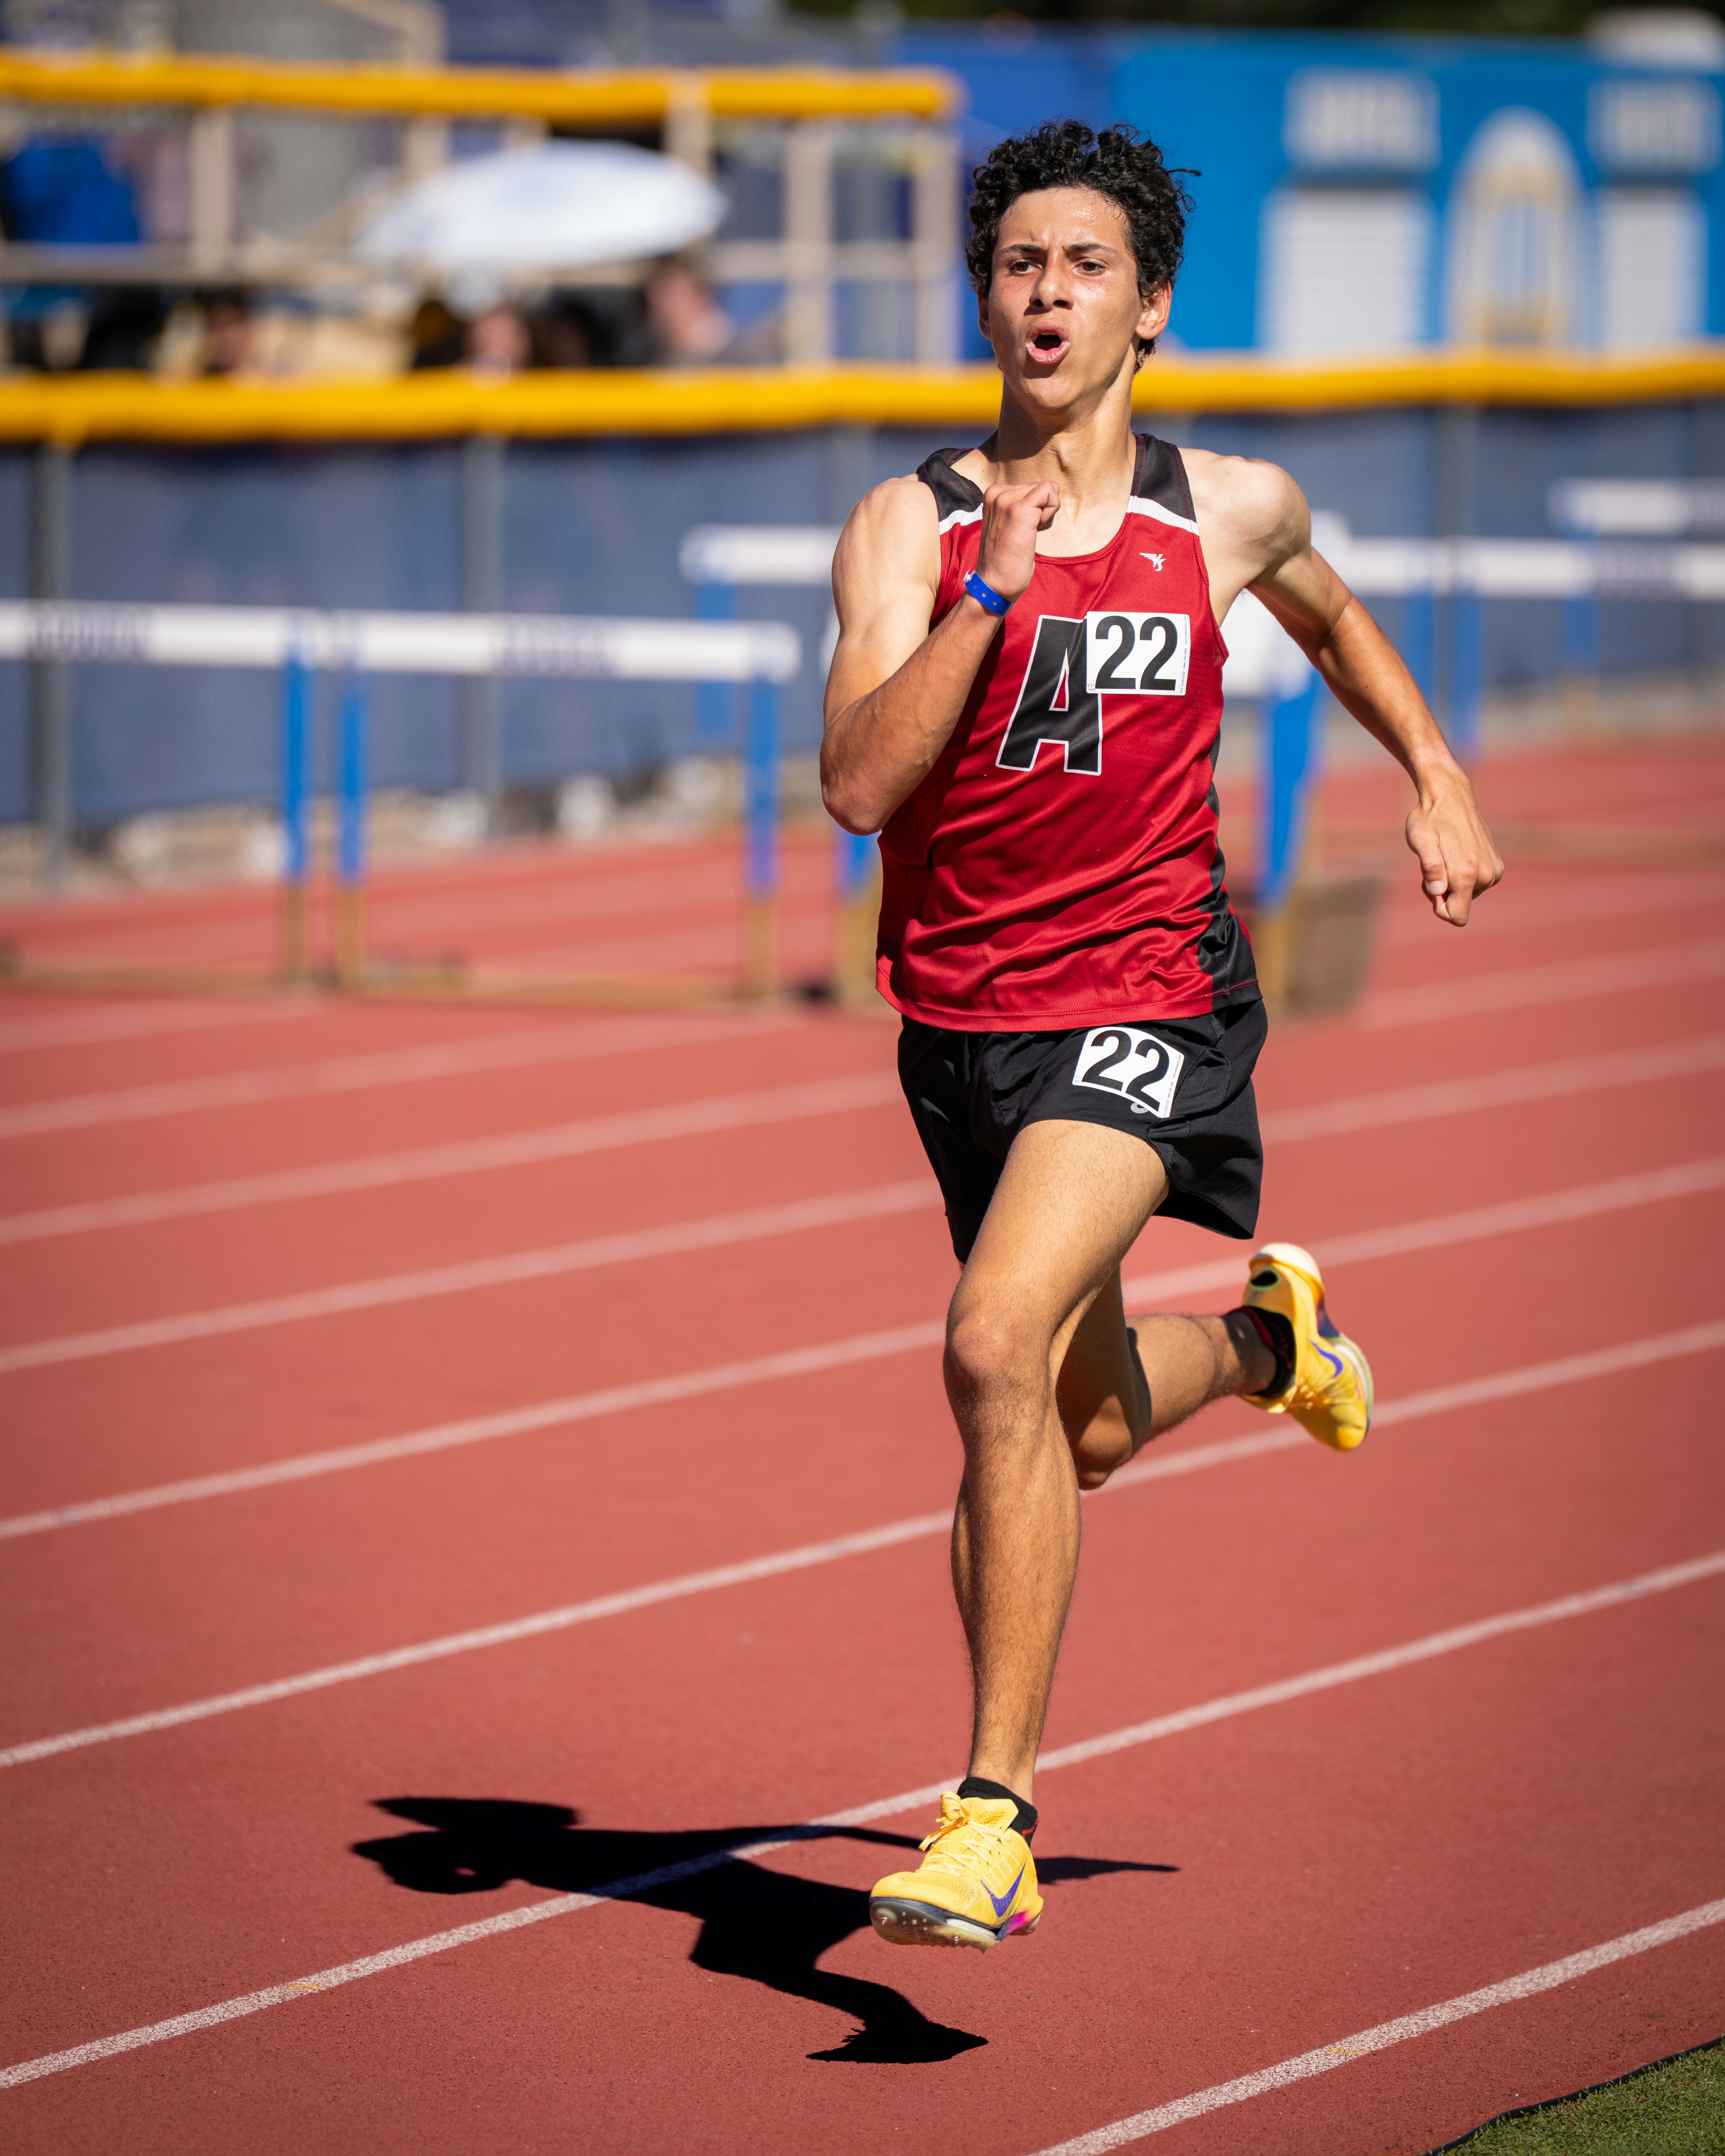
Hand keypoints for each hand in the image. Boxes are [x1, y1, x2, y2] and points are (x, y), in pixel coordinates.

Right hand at [975, 480, 1060, 602]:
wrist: (993, 585)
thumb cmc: (1005, 560)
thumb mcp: (1008, 523)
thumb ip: (1021, 505)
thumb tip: (1049, 490)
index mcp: (993, 494)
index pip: (1032, 488)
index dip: (1035, 510)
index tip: (1021, 530)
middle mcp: (997, 493)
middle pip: (1041, 487)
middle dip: (1041, 510)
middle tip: (1023, 535)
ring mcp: (1006, 501)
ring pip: (1048, 490)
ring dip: (1045, 516)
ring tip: (1024, 537)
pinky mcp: (1019, 510)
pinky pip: (1050, 494)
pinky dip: (1049, 515)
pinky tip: (1034, 533)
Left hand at [1406, 768, 1503, 925]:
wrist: (1451, 796)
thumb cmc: (1429, 819)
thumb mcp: (1420, 841)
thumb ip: (1430, 867)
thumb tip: (1438, 891)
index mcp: (1467, 874)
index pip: (1457, 917)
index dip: (1439, 908)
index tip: (1430, 886)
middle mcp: (1486, 876)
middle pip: (1460, 904)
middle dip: (1443, 892)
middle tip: (1435, 864)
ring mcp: (1494, 871)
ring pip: (1468, 894)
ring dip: (1452, 883)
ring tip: (1445, 856)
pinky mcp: (1497, 866)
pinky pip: (1477, 884)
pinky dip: (1464, 875)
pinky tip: (1456, 854)